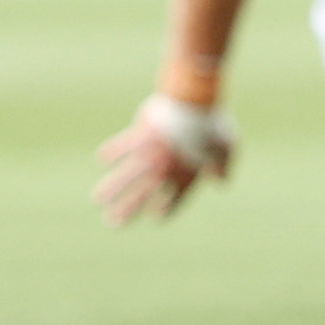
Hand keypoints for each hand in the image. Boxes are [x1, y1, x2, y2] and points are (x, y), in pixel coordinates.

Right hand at [92, 92, 233, 225]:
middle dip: (126, 211)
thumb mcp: (226, 146)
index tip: (155, 216)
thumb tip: (220, 181)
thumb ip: (222, 165)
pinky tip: (101, 158)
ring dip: (111, 189)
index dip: (164, 209)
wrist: (193, 102)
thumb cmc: (211, 123)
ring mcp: (149, 154)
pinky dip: (112, 152)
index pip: (173, 200)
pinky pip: (122, 146)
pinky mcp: (138, 135)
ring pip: (125, 177)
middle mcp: (164, 170)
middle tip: (113, 223)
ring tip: (97, 199)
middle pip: (141, 196)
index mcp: (186, 174)